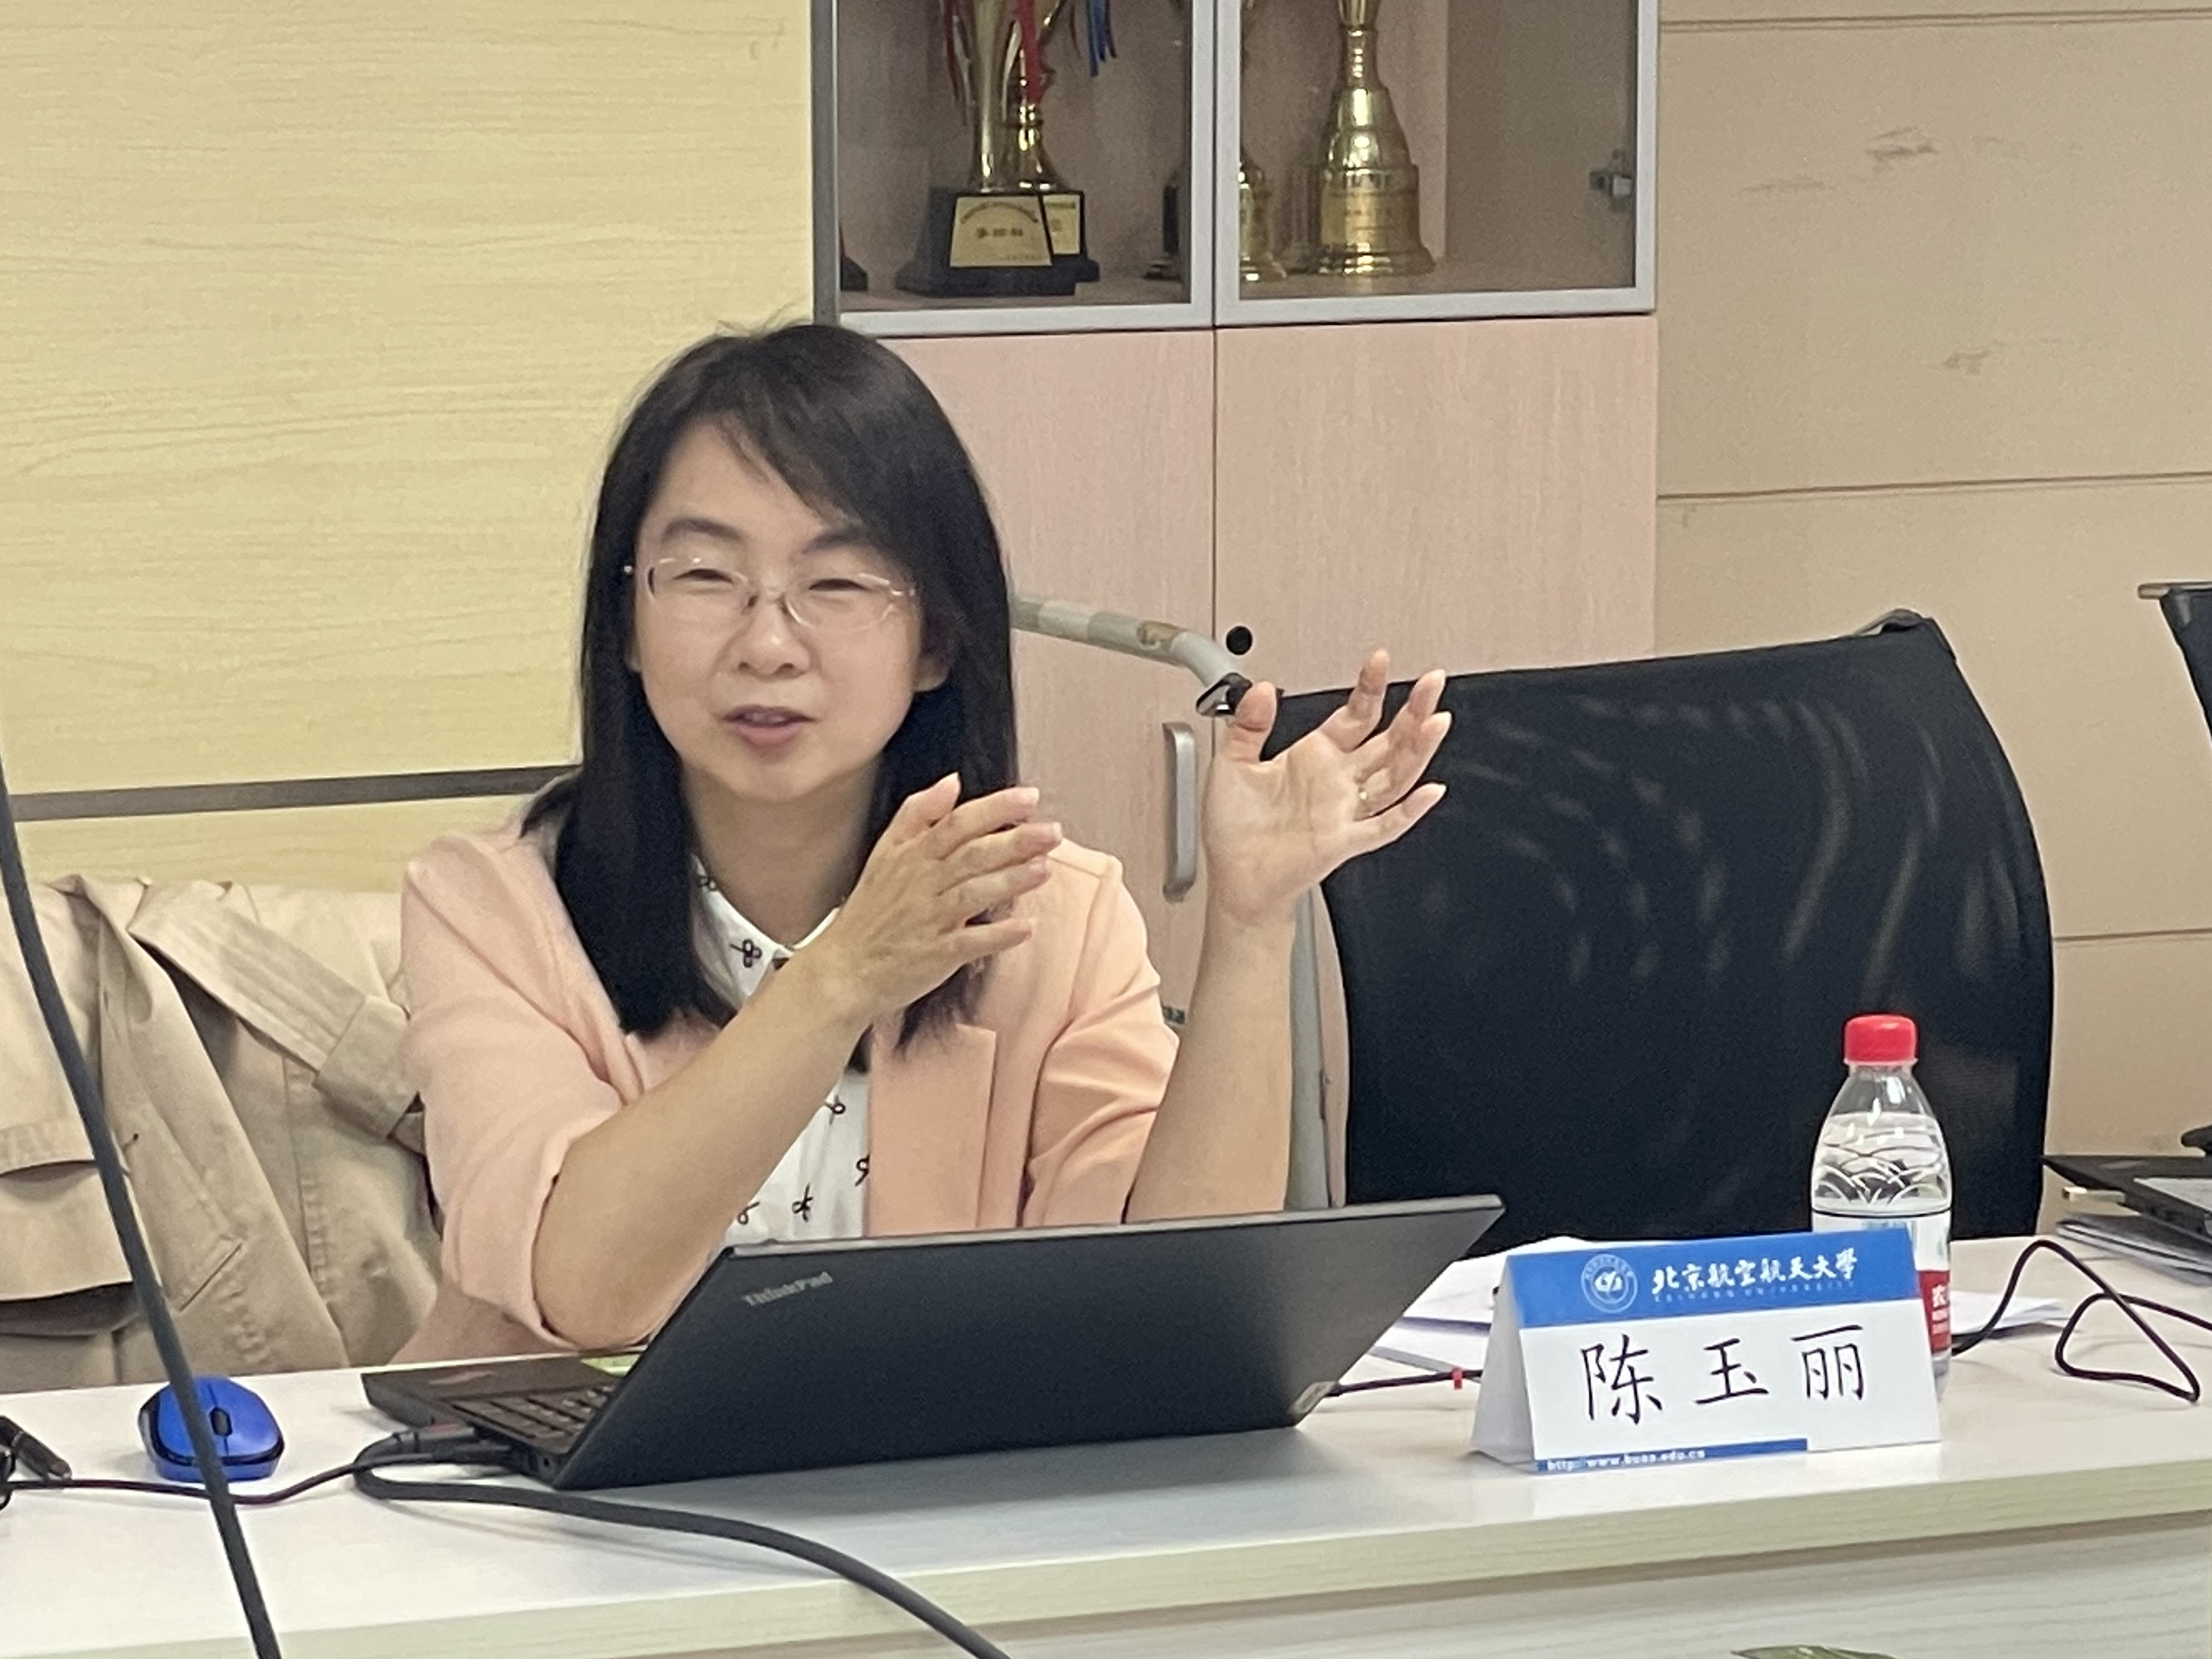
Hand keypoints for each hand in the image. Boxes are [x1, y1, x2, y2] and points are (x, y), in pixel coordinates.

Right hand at [796, 776, 1059, 1027]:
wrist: (842, 969)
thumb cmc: (870, 911)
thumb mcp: (884, 852)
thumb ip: (918, 814)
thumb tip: (951, 782)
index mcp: (912, 855)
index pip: (957, 823)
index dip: (994, 808)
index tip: (1028, 797)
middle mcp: (922, 883)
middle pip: (971, 854)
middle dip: (1014, 841)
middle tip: (1052, 832)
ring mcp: (929, 920)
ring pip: (973, 894)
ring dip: (1009, 881)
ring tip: (1044, 869)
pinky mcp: (934, 955)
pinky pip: (968, 943)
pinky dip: (997, 936)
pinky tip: (1025, 927)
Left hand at [1199, 650, 1448, 929]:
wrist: (1234, 879)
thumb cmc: (1235, 828)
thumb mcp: (1232, 763)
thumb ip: (1248, 724)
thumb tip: (1259, 688)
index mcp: (1317, 756)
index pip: (1356, 714)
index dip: (1371, 687)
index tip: (1381, 660)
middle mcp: (1339, 781)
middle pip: (1389, 739)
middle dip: (1414, 709)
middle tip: (1433, 681)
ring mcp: (1346, 810)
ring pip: (1396, 776)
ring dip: (1418, 749)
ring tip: (1437, 720)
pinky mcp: (1344, 841)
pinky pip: (1384, 824)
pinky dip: (1408, 810)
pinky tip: (1429, 791)